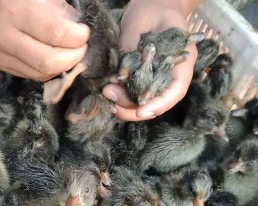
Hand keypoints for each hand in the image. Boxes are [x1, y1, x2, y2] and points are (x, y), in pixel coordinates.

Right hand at [0, 0, 89, 81]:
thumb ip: (58, 9)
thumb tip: (78, 30)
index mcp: (13, 11)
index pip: (55, 34)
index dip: (77, 38)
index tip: (84, 33)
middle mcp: (4, 36)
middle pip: (48, 62)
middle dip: (73, 58)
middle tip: (81, 48)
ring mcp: (0, 55)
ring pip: (41, 73)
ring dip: (62, 66)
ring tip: (69, 53)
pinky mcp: (0, 65)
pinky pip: (32, 75)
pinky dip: (48, 69)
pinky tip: (53, 58)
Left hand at [103, 0, 198, 120]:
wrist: (154, 4)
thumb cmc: (153, 8)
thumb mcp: (140, 23)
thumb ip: (131, 50)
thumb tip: (118, 77)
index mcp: (182, 60)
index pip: (176, 90)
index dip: (159, 104)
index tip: (140, 110)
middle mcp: (172, 74)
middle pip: (158, 103)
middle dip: (134, 107)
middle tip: (111, 97)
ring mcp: (159, 78)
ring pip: (145, 103)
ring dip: (125, 104)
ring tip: (107, 92)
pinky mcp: (146, 79)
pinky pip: (136, 95)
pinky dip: (123, 98)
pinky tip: (110, 92)